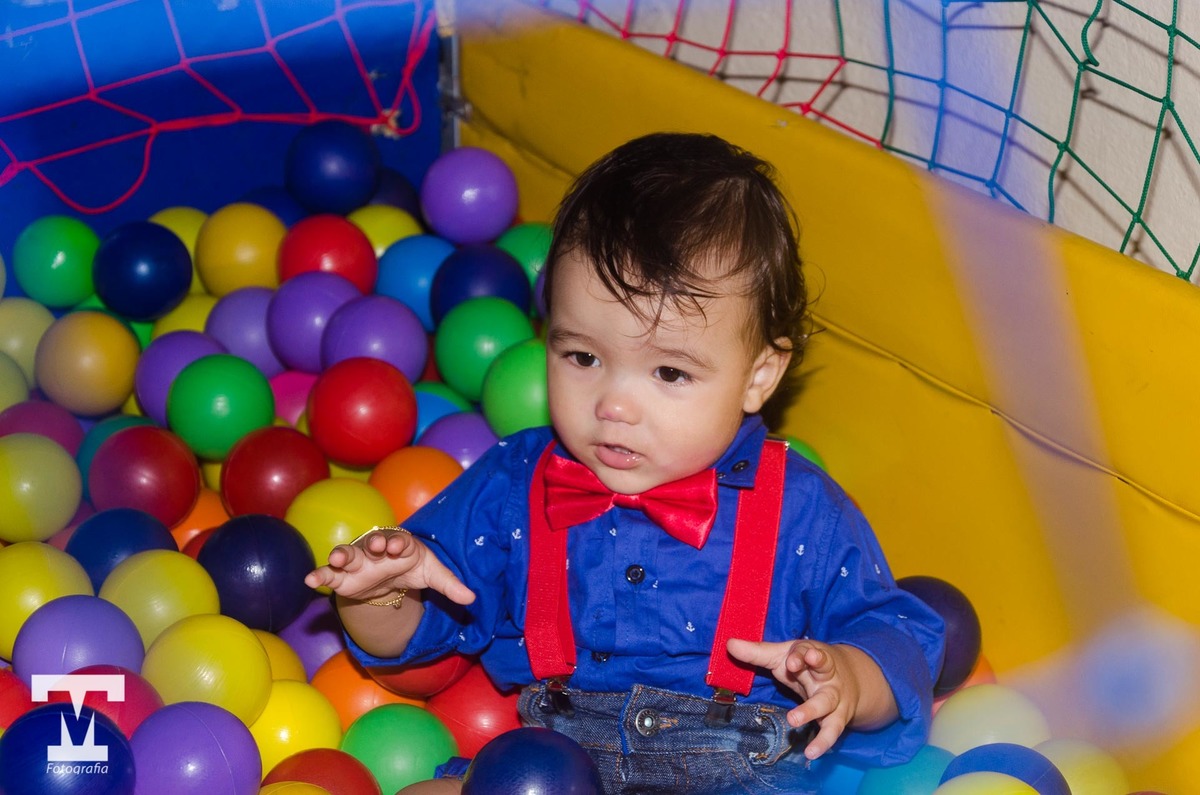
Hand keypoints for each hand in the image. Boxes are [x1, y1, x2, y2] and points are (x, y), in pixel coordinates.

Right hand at [304, 527, 475, 605]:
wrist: (390, 574)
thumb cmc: (412, 566)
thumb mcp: (432, 574)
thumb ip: (450, 585)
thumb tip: (472, 599)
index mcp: (400, 544)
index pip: (399, 541)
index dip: (398, 543)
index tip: (399, 546)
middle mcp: (376, 549)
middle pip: (372, 543)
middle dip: (373, 544)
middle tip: (375, 547)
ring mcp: (358, 561)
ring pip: (347, 554)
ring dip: (341, 555)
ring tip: (336, 560)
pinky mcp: (342, 576)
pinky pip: (329, 574)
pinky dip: (319, 575)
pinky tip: (308, 580)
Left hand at [726, 638, 861, 759]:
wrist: (851, 680)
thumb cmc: (807, 665)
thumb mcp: (784, 656)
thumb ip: (758, 652)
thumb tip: (729, 644)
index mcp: (813, 655)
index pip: (807, 651)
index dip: (800, 655)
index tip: (791, 660)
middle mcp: (827, 675)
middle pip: (823, 668)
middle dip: (813, 668)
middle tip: (792, 668)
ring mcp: (835, 697)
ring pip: (827, 703)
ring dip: (811, 711)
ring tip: (794, 720)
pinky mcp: (838, 718)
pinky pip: (832, 731)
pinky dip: (823, 743)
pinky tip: (812, 754)